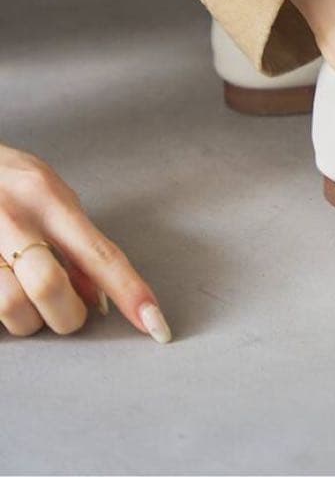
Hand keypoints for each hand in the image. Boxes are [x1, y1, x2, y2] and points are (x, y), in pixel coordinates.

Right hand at [0, 144, 169, 341]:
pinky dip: (3, 314)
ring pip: (12, 309)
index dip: (130, 291)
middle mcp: (15, 218)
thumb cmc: (6, 177)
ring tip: (27, 300)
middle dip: (67, 314)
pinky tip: (7, 288)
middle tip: (68, 310)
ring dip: (28, 320)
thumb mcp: (48, 194)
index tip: (155, 323)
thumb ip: (73, 242)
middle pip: (50, 287)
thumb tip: (98, 297)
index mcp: (47, 199)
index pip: (99, 253)